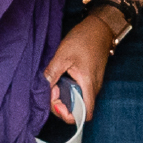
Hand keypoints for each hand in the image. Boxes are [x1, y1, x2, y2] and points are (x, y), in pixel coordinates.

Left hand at [43, 9, 120, 125]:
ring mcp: (93, 85)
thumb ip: (52, 73)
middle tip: (52, 89)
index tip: (56, 101)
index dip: (68, 114)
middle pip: (78, 110)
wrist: (100, 28)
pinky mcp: (90, 80)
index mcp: (88, 85)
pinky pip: (78, 93)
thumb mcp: (63, 55)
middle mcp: (93, 89)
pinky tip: (60, 80)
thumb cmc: (84, 39)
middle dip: (62, 105)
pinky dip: (68, 91)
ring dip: (64, 97)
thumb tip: (42, 88)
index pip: (84, 114)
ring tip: (55, 83)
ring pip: (77, 101)